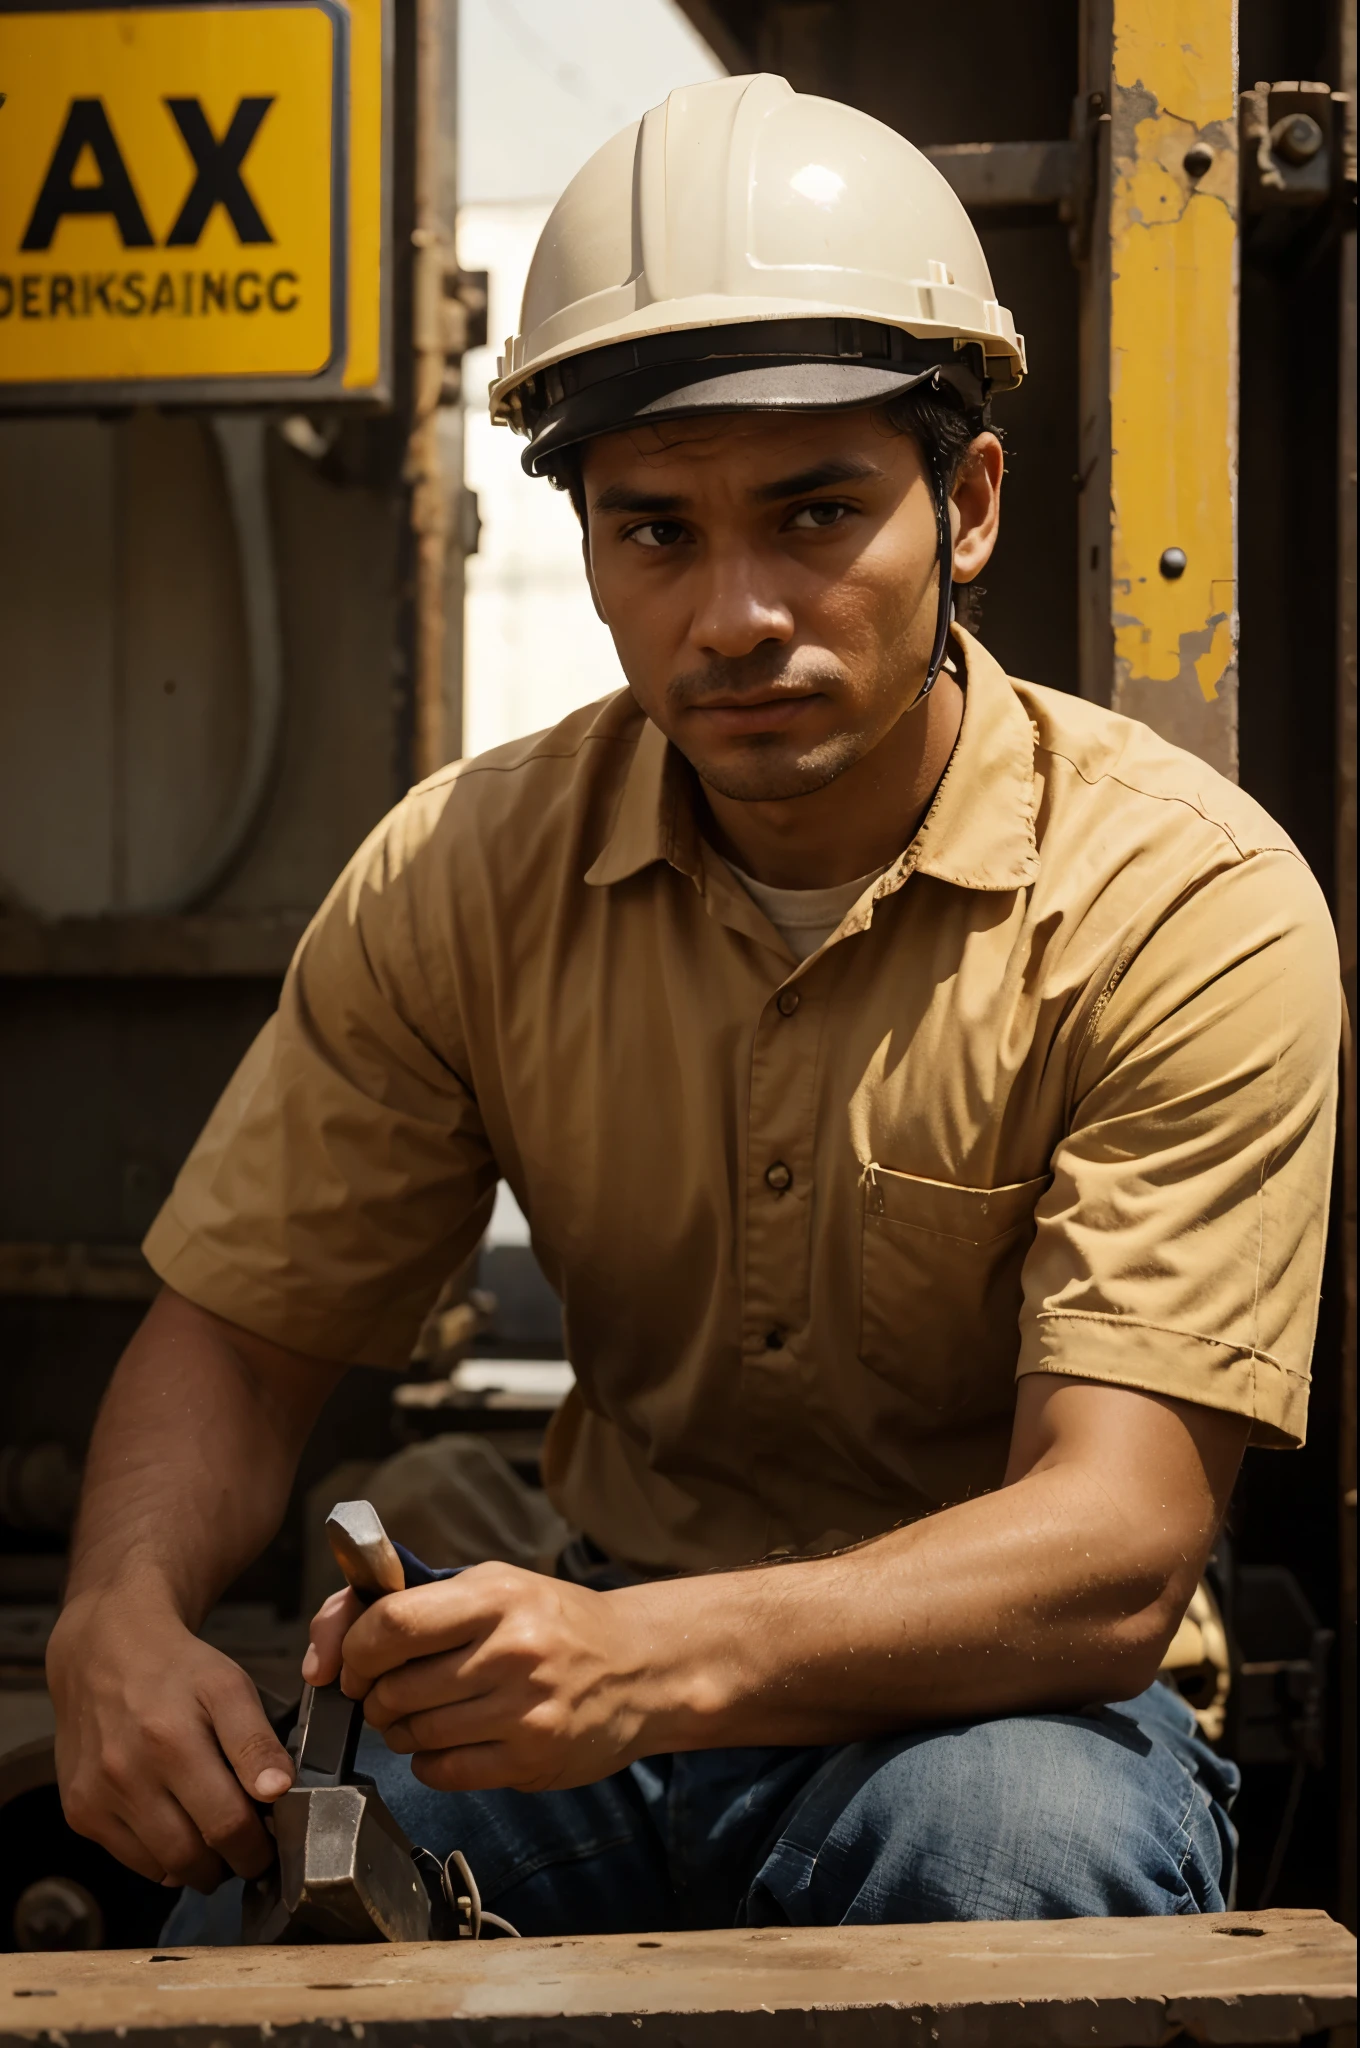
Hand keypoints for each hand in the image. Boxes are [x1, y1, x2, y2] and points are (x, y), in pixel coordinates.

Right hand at [48, 1586, 294, 1891]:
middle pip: (194, 1856)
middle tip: (247, 1847)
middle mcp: (127, 1774)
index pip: (228, 1824)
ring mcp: (98, 1797)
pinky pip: (131, 1860)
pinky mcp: (79, 1811)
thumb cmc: (177, 1670)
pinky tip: (178, 1827)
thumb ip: (256, 1741)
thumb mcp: (229, 1687)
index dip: (257, 1845)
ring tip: (216, 1838)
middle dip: (231, 1862)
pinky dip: (161, 1857)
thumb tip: (279, 1791)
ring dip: (197, 1865)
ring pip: (162, 1867)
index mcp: (172, 1740)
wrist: (106, 1653)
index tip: (272, 1842)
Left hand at [302, 1563, 651, 1792]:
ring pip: (415, 1734)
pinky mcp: (532, 1759)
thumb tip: (338, 1636)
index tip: (351, 1662)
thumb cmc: (554, 1621)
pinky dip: (428, 1761)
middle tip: (384, 1692)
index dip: (355, 1649)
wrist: (640, 1666)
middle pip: (396, 1689)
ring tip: (418, 1715)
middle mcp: (512, 1651)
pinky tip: (447, 1741)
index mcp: (497, 1597)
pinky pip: (443, 1771)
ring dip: (399, 1730)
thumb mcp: (497, 1586)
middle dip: (373, 1697)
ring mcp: (524, 1710)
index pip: (393, 1624)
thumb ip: (424, 1601)